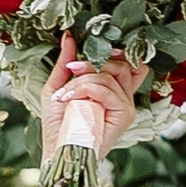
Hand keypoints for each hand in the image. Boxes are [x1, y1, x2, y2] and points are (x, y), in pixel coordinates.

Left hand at [39, 32, 149, 164]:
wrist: (57, 150)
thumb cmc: (58, 124)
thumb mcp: (57, 86)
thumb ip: (66, 61)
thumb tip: (69, 37)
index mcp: (112, 89)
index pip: (128, 63)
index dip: (117, 52)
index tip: (96, 48)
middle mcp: (123, 96)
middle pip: (120, 64)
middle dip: (91, 64)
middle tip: (71, 72)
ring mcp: (126, 105)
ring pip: (109, 76)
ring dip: (81, 81)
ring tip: (63, 95)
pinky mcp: (124, 114)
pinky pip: (107, 90)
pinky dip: (84, 90)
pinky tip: (68, 99)